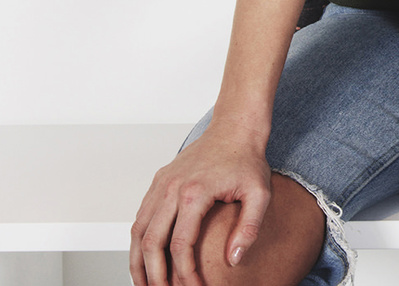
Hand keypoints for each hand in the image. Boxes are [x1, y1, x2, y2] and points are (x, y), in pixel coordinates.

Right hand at [129, 124, 272, 285]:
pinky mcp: (159, 182)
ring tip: (145, 285)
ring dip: (138, 261)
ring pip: (138, 230)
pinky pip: (141, 216)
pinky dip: (139, 241)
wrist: (234, 128)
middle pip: (151, 242)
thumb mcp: (260, 194)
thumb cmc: (247, 161)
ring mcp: (161, 184)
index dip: (185, 274)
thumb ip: (249, 228)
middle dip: (154, 275)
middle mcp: (171, 188)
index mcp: (194, 192)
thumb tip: (233, 261)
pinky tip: (145, 258)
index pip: (180, 245)